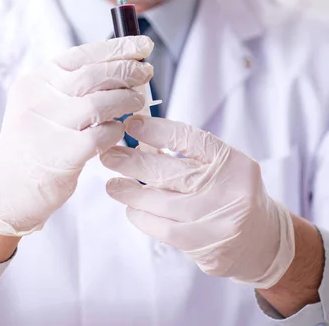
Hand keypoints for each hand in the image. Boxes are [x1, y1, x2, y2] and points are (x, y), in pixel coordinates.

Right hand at [0, 36, 153, 236]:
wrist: (10, 187)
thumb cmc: (37, 140)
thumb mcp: (44, 102)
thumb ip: (73, 84)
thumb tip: (123, 65)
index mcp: (36, 80)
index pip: (81, 54)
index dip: (117, 47)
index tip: (143, 44)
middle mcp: (38, 99)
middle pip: (93, 75)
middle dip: (126, 71)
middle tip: (146, 72)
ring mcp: (47, 127)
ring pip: (99, 103)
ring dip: (126, 100)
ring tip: (137, 102)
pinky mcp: (61, 155)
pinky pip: (101, 135)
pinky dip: (116, 130)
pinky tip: (119, 130)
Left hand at [101, 115, 294, 288]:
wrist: (264, 240)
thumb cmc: (233, 192)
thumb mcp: (223, 165)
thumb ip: (189, 153)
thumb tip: (141, 139)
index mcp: (234, 162)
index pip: (191, 140)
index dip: (157, 131)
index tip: (131, 125)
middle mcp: (230, 191)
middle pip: (172, 172)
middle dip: (134, 162)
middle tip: (109, 155)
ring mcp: (219, 223)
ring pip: (162, 204)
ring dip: (131, 192)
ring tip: (113, 185)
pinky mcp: (208, 249)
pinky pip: (164, 231)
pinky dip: (143, 218)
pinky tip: (132, 209)